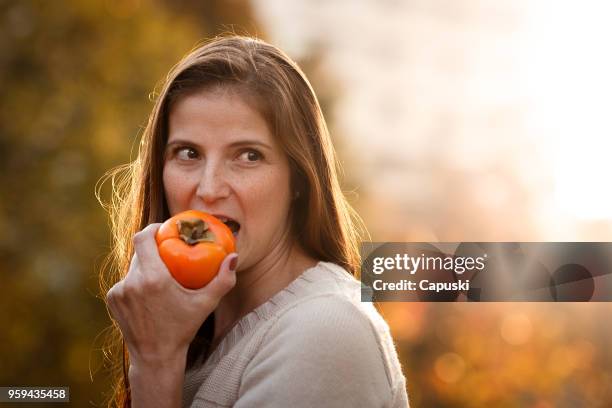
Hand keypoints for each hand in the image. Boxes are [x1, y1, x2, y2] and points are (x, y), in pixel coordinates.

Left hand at [106, 223, 237, 365]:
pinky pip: (126, 282)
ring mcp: (119, 292)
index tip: (163, 228)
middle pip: (139, 252)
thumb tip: (234, 257)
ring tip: (161, 273)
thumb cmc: (183, 329)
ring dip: (145, 267)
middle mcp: (131, 282)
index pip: (142, 238)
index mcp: (152, 279)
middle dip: (152, 249)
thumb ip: (223, 280)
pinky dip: (137, 282)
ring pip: (133, 267)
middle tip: (168, 251)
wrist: (155, 357)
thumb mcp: (206, 304)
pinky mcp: (112, 300)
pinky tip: (149, 292)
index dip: (151, 228)